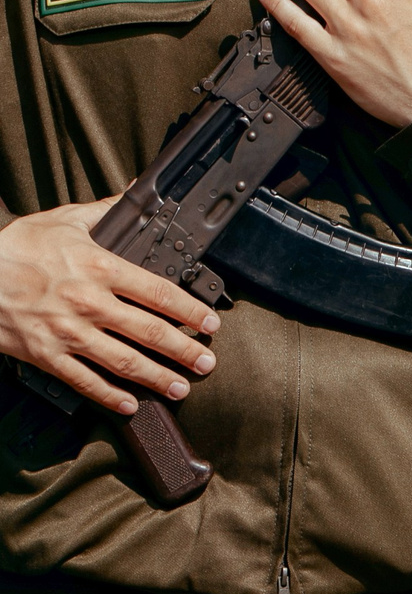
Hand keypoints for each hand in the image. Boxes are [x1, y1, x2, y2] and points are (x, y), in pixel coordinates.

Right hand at [0, 200, 219, 411]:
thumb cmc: (17, 248)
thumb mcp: (66, 220)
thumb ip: (108, 209)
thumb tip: (137, 190)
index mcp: (100, 269)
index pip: (158, 292)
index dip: (189, 310)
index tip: (209, 323)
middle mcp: (88, 303)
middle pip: (148, 331)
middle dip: (183, 350)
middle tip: (206, 362)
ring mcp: (67, 333)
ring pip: (122, 361)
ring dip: (156, 377)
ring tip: (180, 387)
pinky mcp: (45, 355)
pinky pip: (83, 381)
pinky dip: (108, 395)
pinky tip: (129, 403)